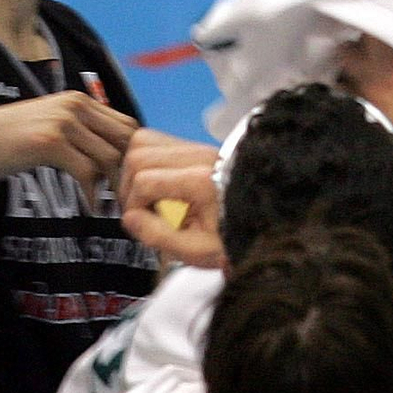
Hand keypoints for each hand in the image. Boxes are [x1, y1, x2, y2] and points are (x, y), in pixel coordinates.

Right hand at [0, 90, 137, 200]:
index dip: (134, 154)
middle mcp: (75, 105)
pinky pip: (87, 172)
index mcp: (79, 99)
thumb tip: (114, 154)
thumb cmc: (14, 138)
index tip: (131, 180)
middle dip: (129, 171)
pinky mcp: (50, 143)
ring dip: (114, 186)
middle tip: (127, 198)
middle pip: (124, 139)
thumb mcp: (52, 124)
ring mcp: (63, 122)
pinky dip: (93, 194)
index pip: (127, 124)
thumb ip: (81, 131)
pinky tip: (91, 207)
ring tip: (110, 206)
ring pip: (109, 157)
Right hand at [118, 129, 224, 266]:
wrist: (264, 220)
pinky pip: (158, 143)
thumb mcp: (197, 251)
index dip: (133, 205)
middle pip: (139, 153)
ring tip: (147, 198)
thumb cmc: (233, 238)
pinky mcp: (196, 148)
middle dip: (129, 185)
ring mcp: (197, 147)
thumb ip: (159, 236)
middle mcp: (198, 156)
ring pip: (145, 140)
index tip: (141, 224)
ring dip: (136, 170)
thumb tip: (130, 217)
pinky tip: (159, 188)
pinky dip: (149, 163)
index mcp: (200, 181)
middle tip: (140, 211)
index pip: (144, 180)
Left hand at [338, 36, 392, 218]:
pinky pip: (339, 90)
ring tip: (358, 53)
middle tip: (374, 33)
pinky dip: (341, 83)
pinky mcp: (356, 117)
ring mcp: (362, 97)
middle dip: (360, 37)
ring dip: (347, 58)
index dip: (381, 18)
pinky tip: (348, 85)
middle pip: (354, 43)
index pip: (382, 30)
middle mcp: (377, 78)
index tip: (388, 8)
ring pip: (342, 64)